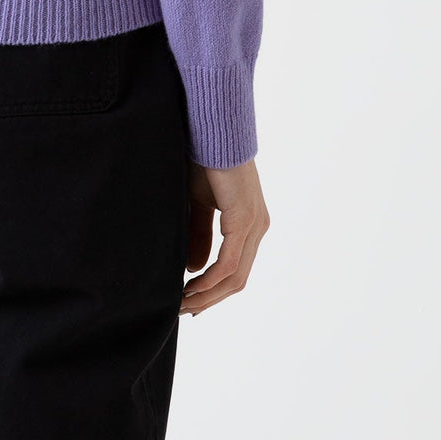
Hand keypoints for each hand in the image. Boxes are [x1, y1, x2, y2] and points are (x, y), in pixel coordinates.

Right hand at [179, 156, 268, 316]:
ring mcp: (255, 224)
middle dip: (209, 299)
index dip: (213, 291)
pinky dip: (210, 279)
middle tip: (182, 310)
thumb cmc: (203, 159)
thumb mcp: (197, 204)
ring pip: (235, 277)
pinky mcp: (245, 219)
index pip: (235, 270)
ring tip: (182, 303)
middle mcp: (258, 227)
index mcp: (249, 224)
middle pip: (237, 280)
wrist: (210, 129)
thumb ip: (199, 234)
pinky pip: (229, 262)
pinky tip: (191, 286)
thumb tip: (195, 269)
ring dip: (207, 295)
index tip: (189, 302)